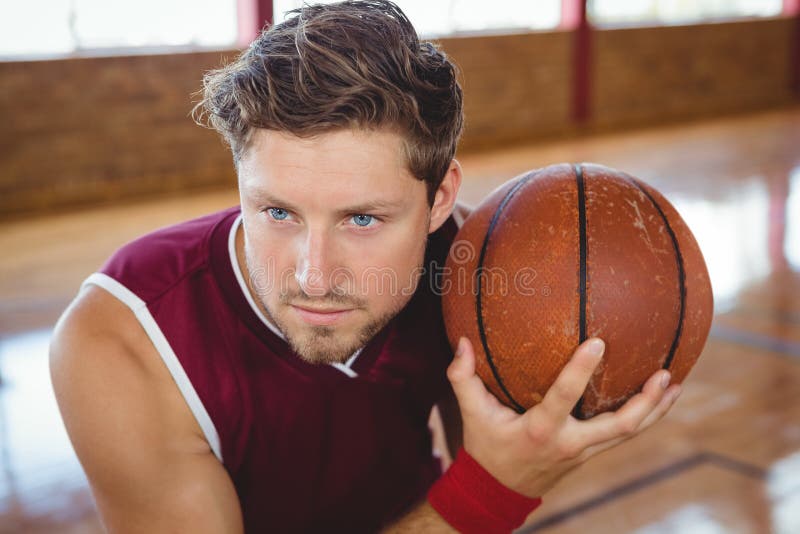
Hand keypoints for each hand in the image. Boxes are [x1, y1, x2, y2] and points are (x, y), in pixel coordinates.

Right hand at [447, 336, 681, 497]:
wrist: (498, 491)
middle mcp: (569, 443)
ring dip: (655, 409)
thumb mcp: (472, 413)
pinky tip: (659, 397)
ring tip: (674, 382)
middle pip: (619, 426)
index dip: (581, 371)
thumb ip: (463, 377)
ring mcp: (584, 451)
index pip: (564, 397)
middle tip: (664, 373)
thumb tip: (462, 340)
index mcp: (540, 430)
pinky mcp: (590, 452)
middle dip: (645, 403)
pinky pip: (623, 434)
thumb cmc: (486, 446)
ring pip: (629, 433)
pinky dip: (645, 416)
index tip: (599, 342)